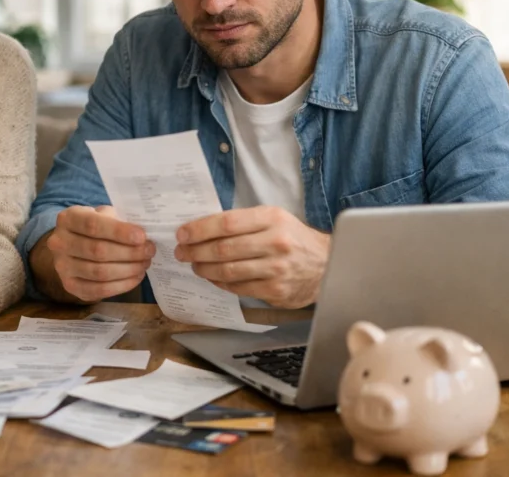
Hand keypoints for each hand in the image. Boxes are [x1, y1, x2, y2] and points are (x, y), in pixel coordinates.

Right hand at [47, 205, 154, 302]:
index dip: (119, 232)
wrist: (73, 246)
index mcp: (68, 219)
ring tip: (145, 263)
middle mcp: (59, 242)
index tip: (142, 236)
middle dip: (129, 252)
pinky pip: (99, 290)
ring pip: (99, 272)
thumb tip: (143, 235)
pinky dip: (122, 285)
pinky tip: (136, 277)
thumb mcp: (103, 215)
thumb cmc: (95, 227)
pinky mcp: (70, 286)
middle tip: (149, 251)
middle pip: (97, 250)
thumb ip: (119, 220)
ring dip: (128, 269)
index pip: (92, 225)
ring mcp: (62, 267)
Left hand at [175, 206, 330, 308]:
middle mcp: (275, 242)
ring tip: (194, 265)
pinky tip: (213, 278)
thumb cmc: (292, 238)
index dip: (199, 229)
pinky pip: (238, 287)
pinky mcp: (276, 290)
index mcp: (272, 218)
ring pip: (228, 270)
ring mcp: (276, 268)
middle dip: (195, 251)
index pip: (226, 222)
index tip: (182, 234)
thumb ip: (243, 222)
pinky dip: (221, 283)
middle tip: (181, 252)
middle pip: (223, 248)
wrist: (326, 264)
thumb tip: (202, 229)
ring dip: (204, 268)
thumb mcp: (273, 219)